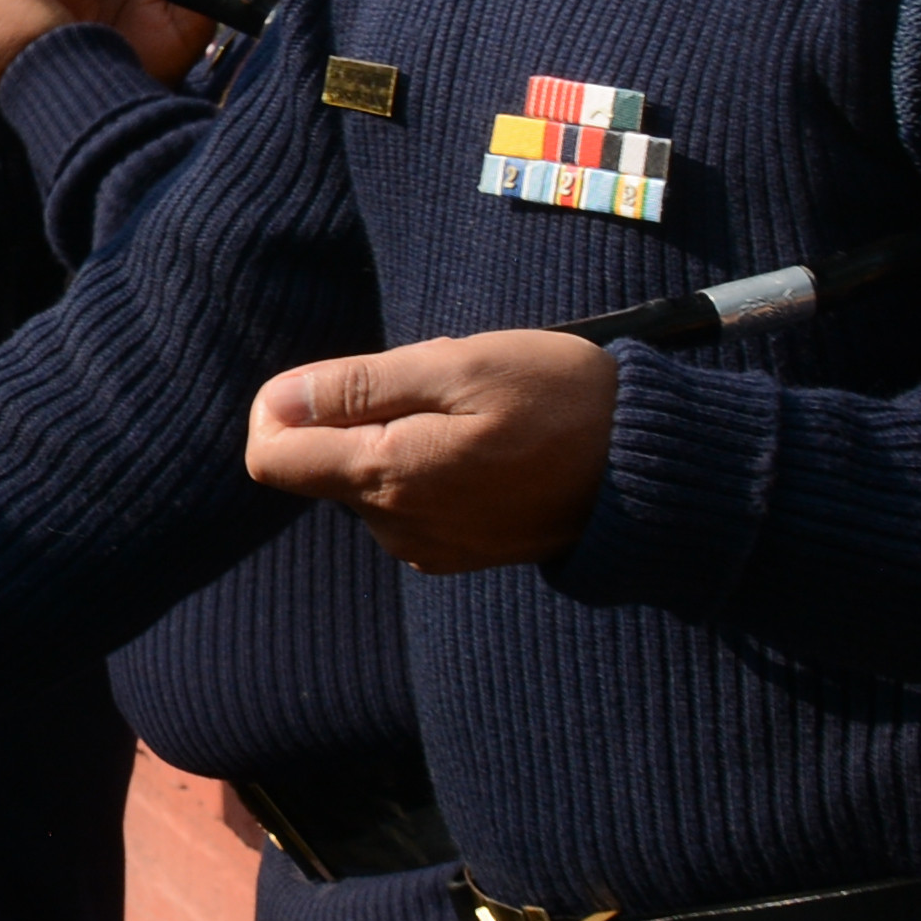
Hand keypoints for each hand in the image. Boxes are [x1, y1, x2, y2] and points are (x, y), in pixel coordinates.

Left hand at [240, 332, 619, 569]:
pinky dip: (430, 463)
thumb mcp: (457, 367)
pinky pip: (409, 499)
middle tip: (444, 388)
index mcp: (387, 479)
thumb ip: (358, 387)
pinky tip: (489, 446)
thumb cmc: (559, 401)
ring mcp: (428, 547)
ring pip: (368, 477)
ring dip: (401, 436)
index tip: (340, 379)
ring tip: (478, 416)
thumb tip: (275, 402)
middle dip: (362, 413)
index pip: (271, 456)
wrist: (649, 473)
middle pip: (322, 462)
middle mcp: (396, 527)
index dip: (285, 407)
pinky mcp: (457, 552)